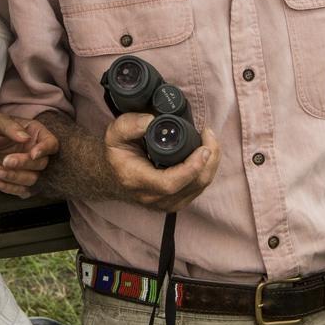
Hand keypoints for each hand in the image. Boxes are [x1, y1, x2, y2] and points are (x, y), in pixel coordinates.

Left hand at [0, 113, 59, 197]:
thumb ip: (11, 127)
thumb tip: (24, 138)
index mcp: (37, 135)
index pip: (51, 144)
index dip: (45, 150)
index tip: (33, 154)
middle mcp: (37, 154)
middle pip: (42, 164)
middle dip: (24, 164)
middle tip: (6, 161)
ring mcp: (30, 170)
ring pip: (33, 180)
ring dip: (15, 177)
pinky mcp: (20, 183)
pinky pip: (22, 191)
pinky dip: (10, 189)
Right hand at [103, 113, 220, 212]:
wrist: (114, 176)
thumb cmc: (117, 155)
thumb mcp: (114, 135)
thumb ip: (128, 125)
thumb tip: (150, 120)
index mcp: (138, 181)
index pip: (170, 183)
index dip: (192, 167)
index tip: (203, 148)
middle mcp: (153, 198)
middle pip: (193, 184)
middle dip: (209, 160)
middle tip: (208, 134)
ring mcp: (166, 203)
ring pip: (199, 187)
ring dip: (210, 163)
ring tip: (208, 139)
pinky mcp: (175, 202)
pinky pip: (198, 188)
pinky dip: (206, 169)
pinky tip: (205, 153)